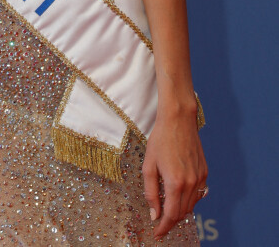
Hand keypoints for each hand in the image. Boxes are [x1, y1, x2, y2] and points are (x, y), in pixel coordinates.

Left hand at [142, 107, 207, 239]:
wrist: (179, 120)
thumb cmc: (160, 140)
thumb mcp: (149, 165)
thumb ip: (151, 192)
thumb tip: (154, 214)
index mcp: (175, 183)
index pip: (171, 215)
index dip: (164, 227)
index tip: (157, 233)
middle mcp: (191, 183)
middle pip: (182, 213)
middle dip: (170, 220)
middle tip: (159, 222)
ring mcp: (200, 178)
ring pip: (191, 205)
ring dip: (180, 210)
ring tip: (167, 209)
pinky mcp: (204, 172)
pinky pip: (198, 194)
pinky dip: (189, 200)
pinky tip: (179, 195)